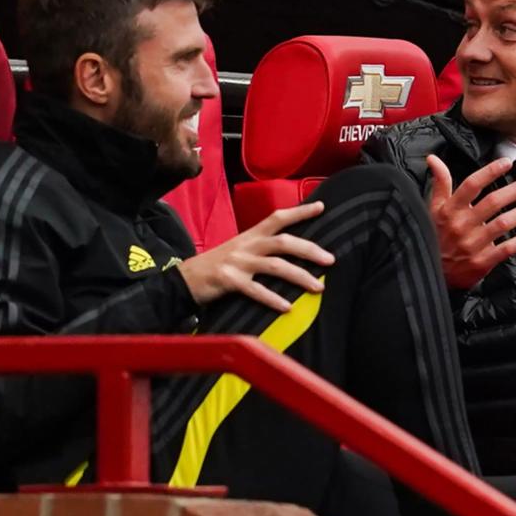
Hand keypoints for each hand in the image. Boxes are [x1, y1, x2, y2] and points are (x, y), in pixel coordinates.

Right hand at [177, 202, 335, 311]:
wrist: (184, 279)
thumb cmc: (217, 266)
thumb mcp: (239, 250)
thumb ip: (261, 248)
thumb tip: (292, 252)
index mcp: (250, 235)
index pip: (278, 218)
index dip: (300, 212)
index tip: (322, 207)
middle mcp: (246, 245)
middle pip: (283, 242)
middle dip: (309, 250)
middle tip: (331, 260)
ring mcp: (237, 262)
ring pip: (275, 266)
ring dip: (300, 276)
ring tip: (319, 288)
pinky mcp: (228, 280)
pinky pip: (255, 289)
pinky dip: (273, 299)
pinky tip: (288, 308)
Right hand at [427, 155, 515, 289]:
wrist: (432, 273)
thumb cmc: (434, 236)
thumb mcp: (432, 208)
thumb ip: (439, 182)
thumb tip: (433, 159)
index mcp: (450, 210)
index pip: (471, 185)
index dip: (490, 172)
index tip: (507, 162)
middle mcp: (462, 225)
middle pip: (493, 202)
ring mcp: (473, 244)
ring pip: (503, 223)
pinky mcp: (482, 261)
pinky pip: (507, 248)